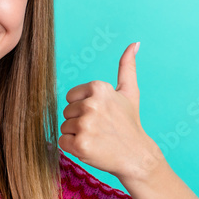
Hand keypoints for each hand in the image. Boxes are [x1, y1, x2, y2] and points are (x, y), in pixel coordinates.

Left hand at [58, 42, 162, 181]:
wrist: (136, 155)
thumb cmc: (130, 123)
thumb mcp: (129, 92)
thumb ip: (127, 67)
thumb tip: (134, 43)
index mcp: (99, 88)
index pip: (70, 97)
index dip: (83, 108)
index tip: (100, 115)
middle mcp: (91, 104)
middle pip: (66, 112)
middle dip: (79, 122)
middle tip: (100, 129)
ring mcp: (85, 125)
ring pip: (64, 127)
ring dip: (76, 135)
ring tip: (97, 138)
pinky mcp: (80, 144)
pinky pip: (62, 142)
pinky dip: (73, 148)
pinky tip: (92, 148)